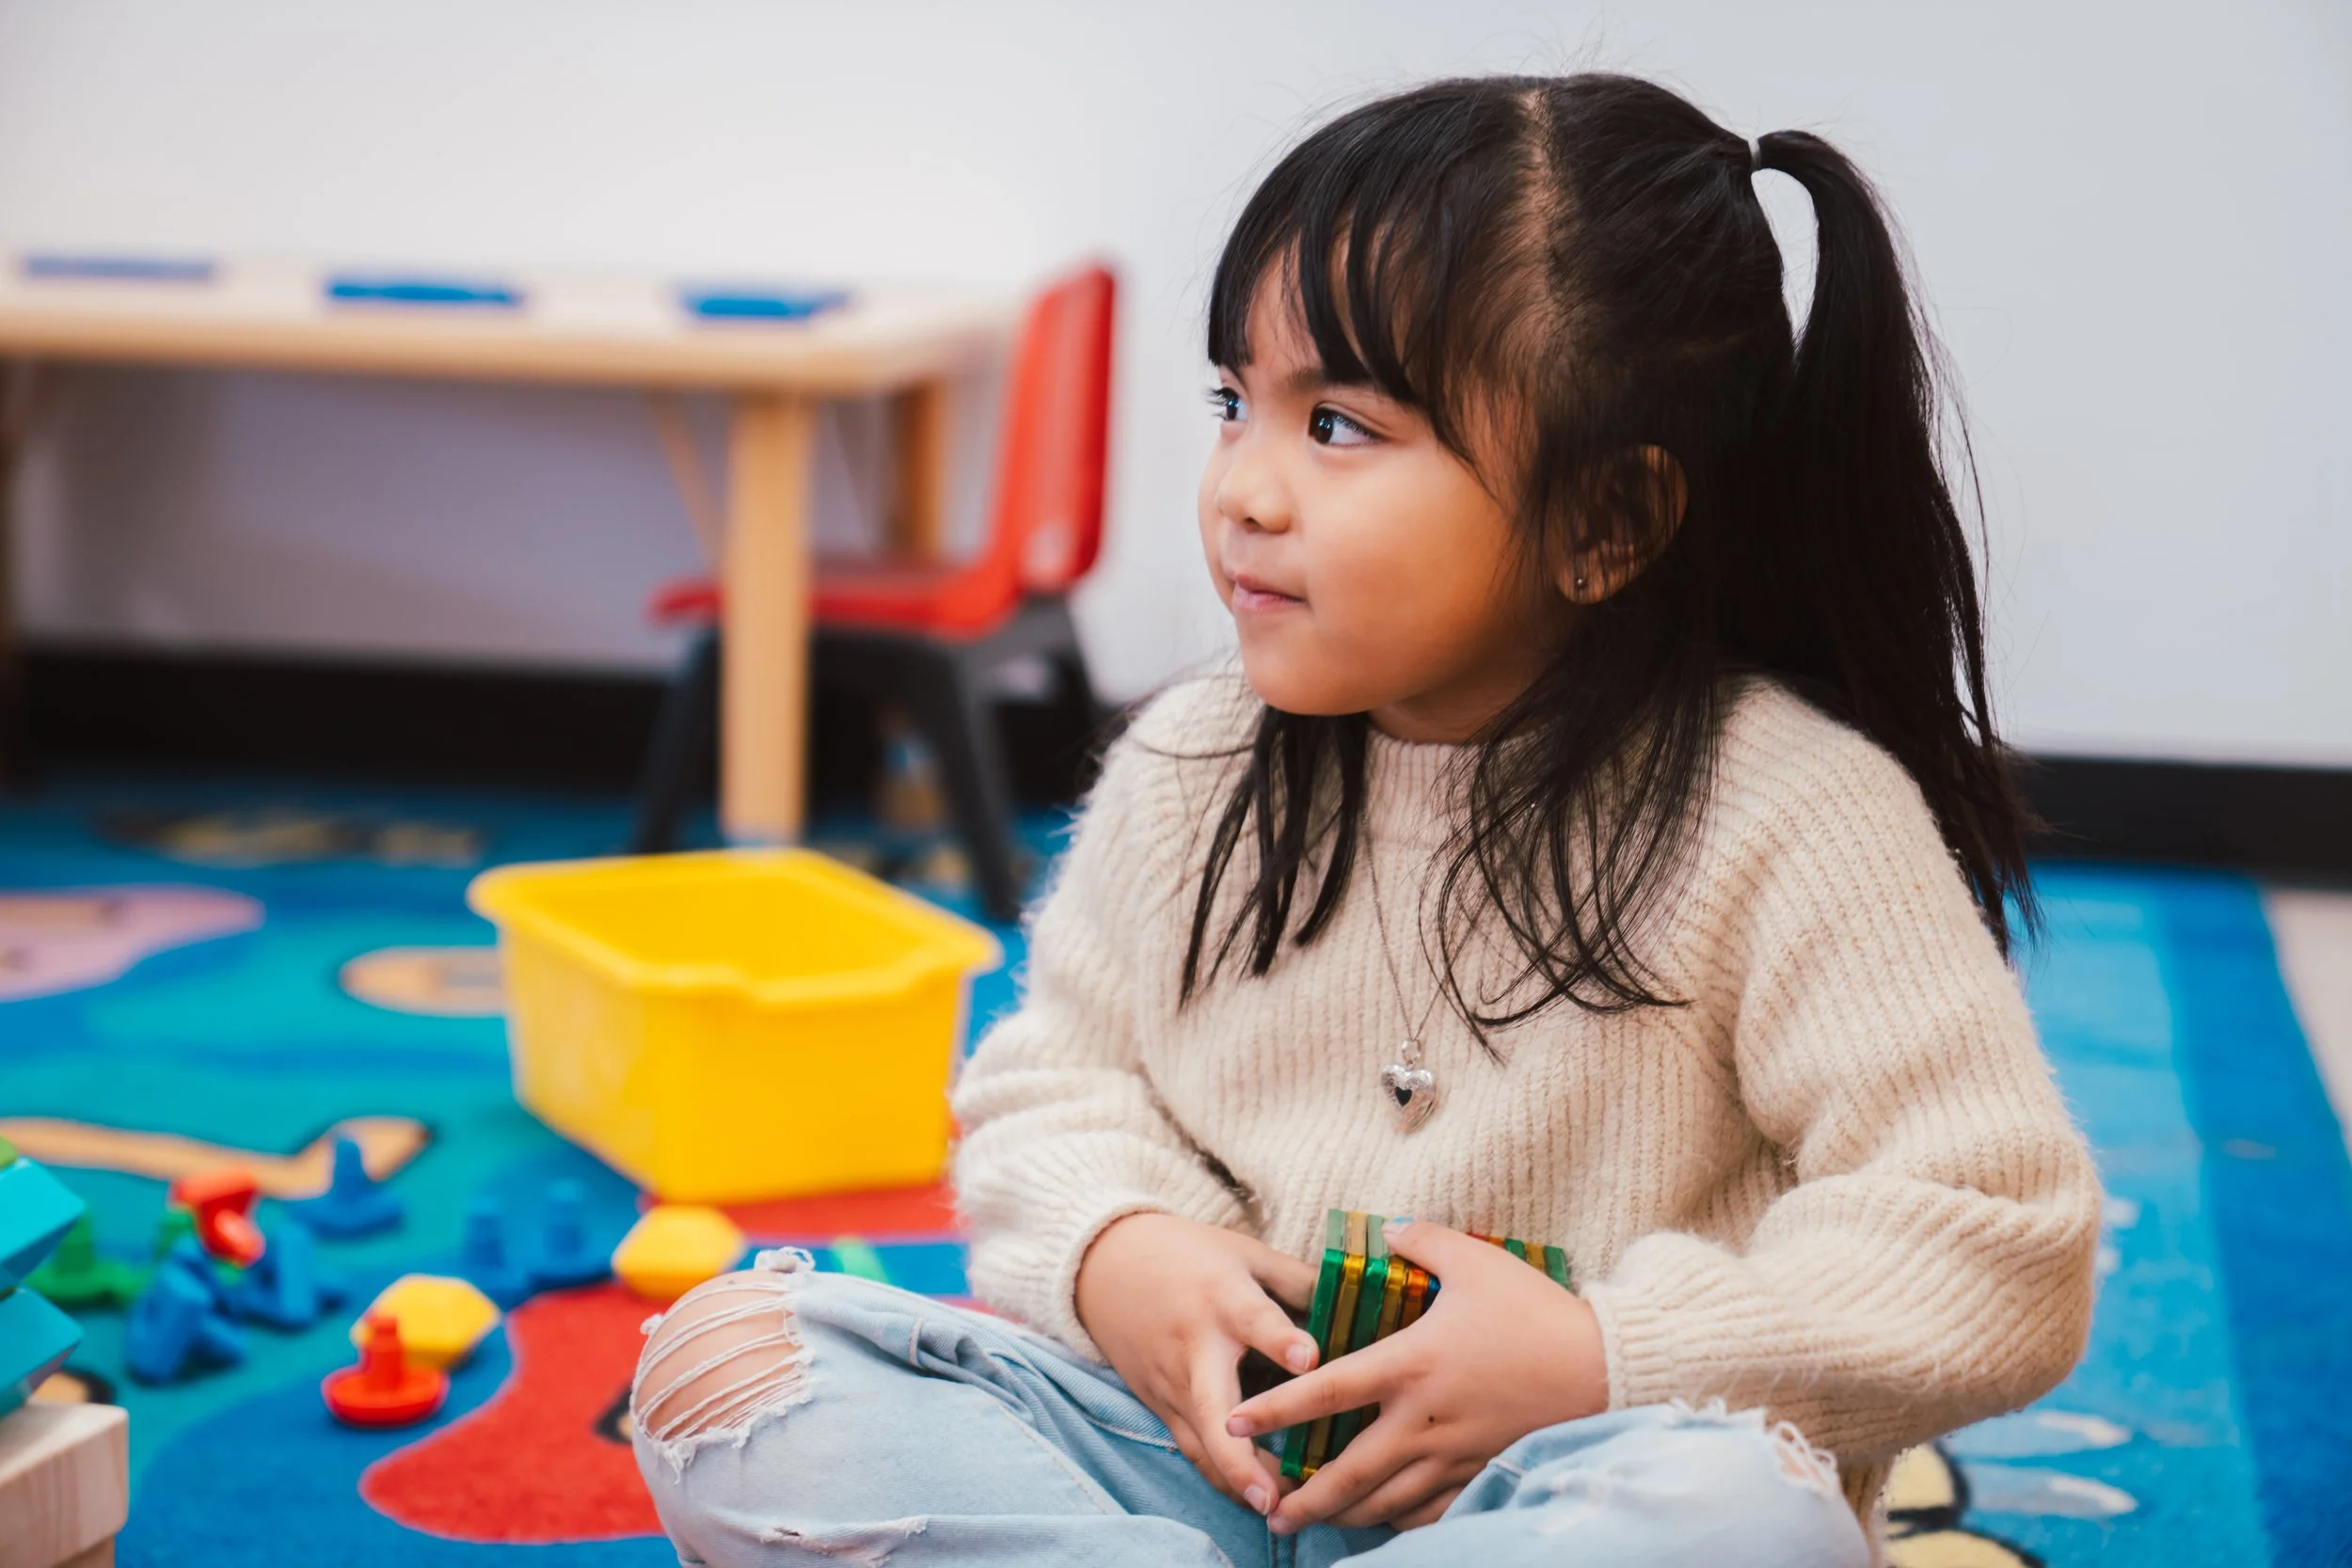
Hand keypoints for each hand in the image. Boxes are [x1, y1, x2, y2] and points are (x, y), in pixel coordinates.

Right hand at [1076, 1212, 1319, 1516]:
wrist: (1104, 1268)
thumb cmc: (1188, 1256)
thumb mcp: (1245, 1252)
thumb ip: (1300, 1281)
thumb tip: (1359, 1306)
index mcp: (1222, 1299)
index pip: (1253, 1320)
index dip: (1280, 1339)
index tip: (1310, 1359)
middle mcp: (1194, 1348)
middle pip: (1213, 1407)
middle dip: (1241, 1455)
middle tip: (1273, 1493)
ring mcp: (1172, 1384)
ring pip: (1201, 1442)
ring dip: (1236, 1479)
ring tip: (1277, 1511)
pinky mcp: (1160, 1405)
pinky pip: (1193, 1447)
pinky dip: (1222, 1475)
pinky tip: (1254, 1498)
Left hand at [1224, 1220, 1608, 1533]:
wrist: (1604, 1367)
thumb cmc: (1535, 1311)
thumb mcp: (1474, 1260)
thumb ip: (1421, 1242)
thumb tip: (1388, 1231)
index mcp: (1410, 1365)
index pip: (1327, 1392)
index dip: (1277, 1411)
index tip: (1237, 1424)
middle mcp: (1422, 1419)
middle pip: (1348, 1470)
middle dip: (1304, 1495)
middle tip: (1269, 1511)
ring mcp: (1452, 1453)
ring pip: (1386, 1499)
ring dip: (1345, 1513)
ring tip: (1312, 1520)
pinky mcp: (1481, 1471)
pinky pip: (1431, 1508)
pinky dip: (1400, 1519)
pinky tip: (1382, 1521)